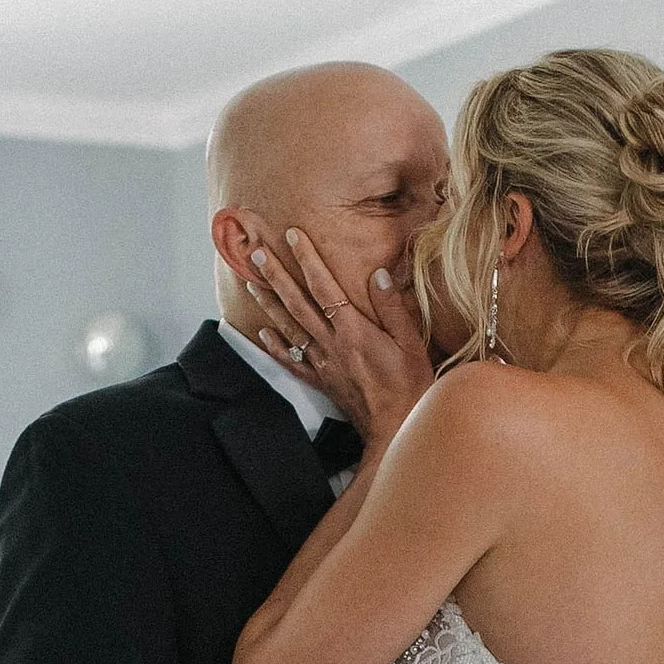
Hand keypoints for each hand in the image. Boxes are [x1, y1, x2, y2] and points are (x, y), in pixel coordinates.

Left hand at [245, 229, 433, 450]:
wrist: (395, 428)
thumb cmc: (409, 386)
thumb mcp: (411, 343)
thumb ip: (392, 308)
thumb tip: (378, 274)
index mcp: (354, 331)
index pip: (325, 287)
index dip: (308, 259)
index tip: (293, 236)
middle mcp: (332, 344)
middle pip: (298, 304)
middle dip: (277, 276)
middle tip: (257, 254)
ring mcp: (324, 364)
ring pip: (290, 328)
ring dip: (269, 304)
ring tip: (252, 283)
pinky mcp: (322, 381)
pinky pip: (293, 362)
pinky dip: (276, 347)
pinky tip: (264, 333)